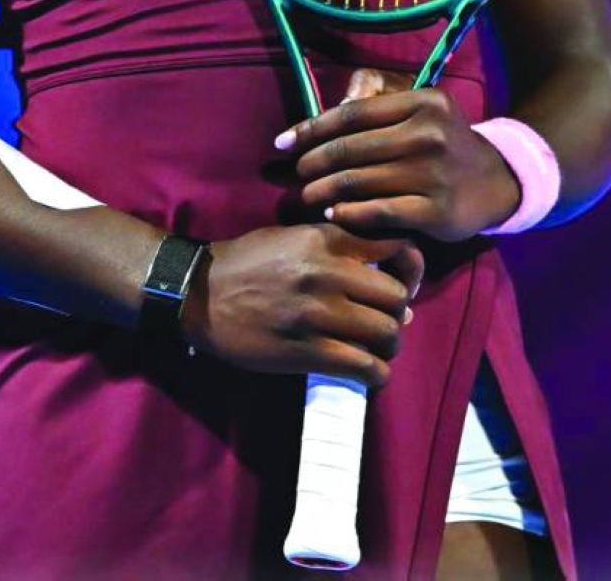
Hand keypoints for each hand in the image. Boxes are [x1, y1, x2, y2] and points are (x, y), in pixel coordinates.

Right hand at [180, 222, 423, 387]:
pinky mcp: (308, 351)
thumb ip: (338, 248)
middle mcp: (329, 273)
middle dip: (398, 314)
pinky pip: (365, 367)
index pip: (396, 249)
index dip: (410, 271)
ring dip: (388, 346)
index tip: (402, 286)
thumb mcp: (293, 236)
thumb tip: (389, 282)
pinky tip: (367, 373)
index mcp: (326, 239)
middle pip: (397, 298)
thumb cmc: (247, 261)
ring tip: (376, 350)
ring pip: (387, 334)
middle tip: (384, 324)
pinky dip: (375, 374)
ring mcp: (319, 314)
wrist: (199, 294)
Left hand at [278, 68, 520, 242]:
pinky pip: (379, 212)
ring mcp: (434, 173)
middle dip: (312, 162)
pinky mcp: (436, 210)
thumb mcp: (421, 110)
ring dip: (323, 190)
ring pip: (359, 181)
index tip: (283, 142)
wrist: (498, 181)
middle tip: (294, 174)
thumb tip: (328, 114)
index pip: (352, 113)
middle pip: (351, 148)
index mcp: (422, 102)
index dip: (312, 128)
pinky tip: (333, 214)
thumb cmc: (445, 143)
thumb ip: (378, 103)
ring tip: (305, 196)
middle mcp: (429, 133)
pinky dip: (350, 213)